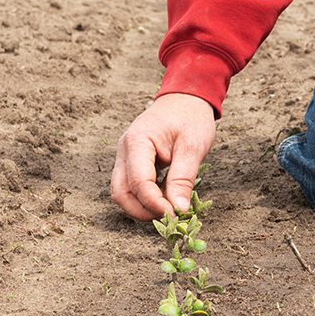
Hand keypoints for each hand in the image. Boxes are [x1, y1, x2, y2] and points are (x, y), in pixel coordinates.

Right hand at [110, 92, 217, 219]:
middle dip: (143, 211)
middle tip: (170, 217)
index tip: (176, 214)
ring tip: (170, 207)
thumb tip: (179, 210)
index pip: (139, 183)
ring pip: (123, 192)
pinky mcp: (132, 161)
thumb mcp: (193, 147)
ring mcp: (125, 156)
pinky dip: (147, 197)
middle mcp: (124, 150)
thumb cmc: (191, 117)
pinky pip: (132, 186)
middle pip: (121, 192)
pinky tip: (168, 196)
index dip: (155, 204)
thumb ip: (183, 179)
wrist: (186, 97)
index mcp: (137, 142)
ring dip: (143, 206)